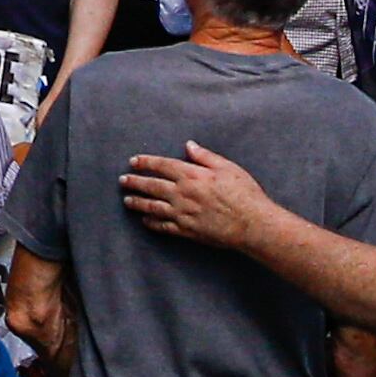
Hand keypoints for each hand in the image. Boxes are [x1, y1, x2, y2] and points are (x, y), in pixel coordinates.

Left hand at [120, 138, 284, 255]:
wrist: (252, 224)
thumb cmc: (244, 193)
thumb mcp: (227, 167)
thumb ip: (204, 157)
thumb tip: (188, 146)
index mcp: (192, 176)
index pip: (162, 166)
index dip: (146, 162)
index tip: (133, 161)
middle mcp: (183, 194)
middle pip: (152, 186)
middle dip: (135, 182)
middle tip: (123, 180)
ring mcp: (183, 214)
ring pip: (153, 207)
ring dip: (138, 203)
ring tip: (127, 200)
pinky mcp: (187, 231)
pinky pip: (164, 227)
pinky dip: (152, 223)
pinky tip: (145, 220)